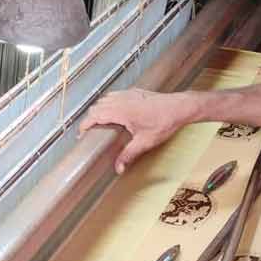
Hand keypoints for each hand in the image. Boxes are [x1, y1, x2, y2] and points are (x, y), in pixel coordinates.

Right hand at [78, 89, 195, 173]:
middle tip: (89, 130)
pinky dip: (109, 102)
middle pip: (97, 106)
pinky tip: (114, 111)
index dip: (85, 124)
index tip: (81, 133)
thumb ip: (129, 154)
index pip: (95, 115)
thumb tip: (118, 168)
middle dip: (90, 117)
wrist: (179, 107)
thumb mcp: (145, 142)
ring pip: (105, 99)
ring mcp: (128, 94)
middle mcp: (122, 100)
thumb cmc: (164, 122)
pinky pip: (115, 95)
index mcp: (120, 111)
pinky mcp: (135, 92)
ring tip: (99, 122)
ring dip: (99, 109)